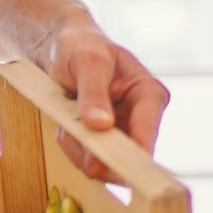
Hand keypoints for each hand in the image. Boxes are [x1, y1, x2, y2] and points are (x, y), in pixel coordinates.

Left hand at [29, 19, 168, 182]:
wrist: (63, 49)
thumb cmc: (81, 46)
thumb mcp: (86, 61)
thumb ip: (93, 92)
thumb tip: (101, 125)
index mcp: (149, 93)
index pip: (148, 128)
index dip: (134, 151)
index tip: (116, 167)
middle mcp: (142, 117)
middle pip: (127, 154)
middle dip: (95, 151)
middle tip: (69, 135)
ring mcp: (124, 132)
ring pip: (105, 161)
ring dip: (78, 147)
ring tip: (66, 117)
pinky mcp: (106, 141)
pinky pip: (88, 158)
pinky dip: (72, 146)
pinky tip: (66, 125)